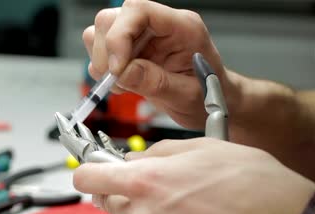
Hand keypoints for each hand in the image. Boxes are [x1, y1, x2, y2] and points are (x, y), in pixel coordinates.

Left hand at [73, 138, 314, 213]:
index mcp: (147, 181)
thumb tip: (134, 159)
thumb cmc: (248, 179)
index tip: (94, 168)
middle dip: (125, 191)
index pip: (88, 179)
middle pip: (111, 203)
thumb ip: (157, 153)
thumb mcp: (200, 147)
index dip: (88, 171)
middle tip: (155, 183)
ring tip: (187, 201)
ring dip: (152, 212)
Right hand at [83, 0, 237, 129]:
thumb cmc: (210, 95)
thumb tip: (124, 72)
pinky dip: (102, 69)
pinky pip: (101, 49)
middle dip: (107, 52)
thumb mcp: (187, 96)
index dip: (119, 36)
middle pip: (113, 19)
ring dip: (102, 60)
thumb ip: (156, 83)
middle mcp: (159, 26)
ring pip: (102, 31)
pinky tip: (122, 83)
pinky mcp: (131, 50)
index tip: (117, 67)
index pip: (139, 11)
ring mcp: (143, 36)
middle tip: (116, 79)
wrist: (213, 102)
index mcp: (182, 28)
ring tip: (122, 83)